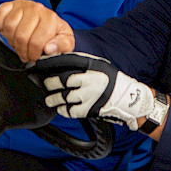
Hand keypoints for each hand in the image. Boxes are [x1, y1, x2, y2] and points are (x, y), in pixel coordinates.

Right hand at [0, 0, 75, 61]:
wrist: (46, 22)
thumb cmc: (54, 32)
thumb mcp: (65, 42)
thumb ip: (62, 46)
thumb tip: (49, 48)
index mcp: (50, 18)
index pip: (36, 42)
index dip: (33, 54)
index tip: (35, 57)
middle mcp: (36, 9)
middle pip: (21, 36)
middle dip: (22, 50)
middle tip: (26, 52)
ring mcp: (22, 5)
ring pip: (9, 27)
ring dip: (11, 40)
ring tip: (19, 42)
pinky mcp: (11, 5)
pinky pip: (0, 16)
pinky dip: (1, 26)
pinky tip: (10, 31)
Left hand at [35, 52, 154, 131]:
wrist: (129, 100)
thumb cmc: (113, 82)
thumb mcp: (100, 67)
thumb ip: (84, 64)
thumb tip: (64, 60)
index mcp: (92, 67)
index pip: (67, 61)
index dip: (53, 61)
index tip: (42, 62)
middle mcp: (88, 80)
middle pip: (61, 80)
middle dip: (50, 82)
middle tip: (45, 82)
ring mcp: (87, 96)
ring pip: (62, 96)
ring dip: (53, 98)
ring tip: (49, 98)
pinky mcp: (87, 110)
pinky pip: (68, 110)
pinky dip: (62, 109)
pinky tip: (60, 107)